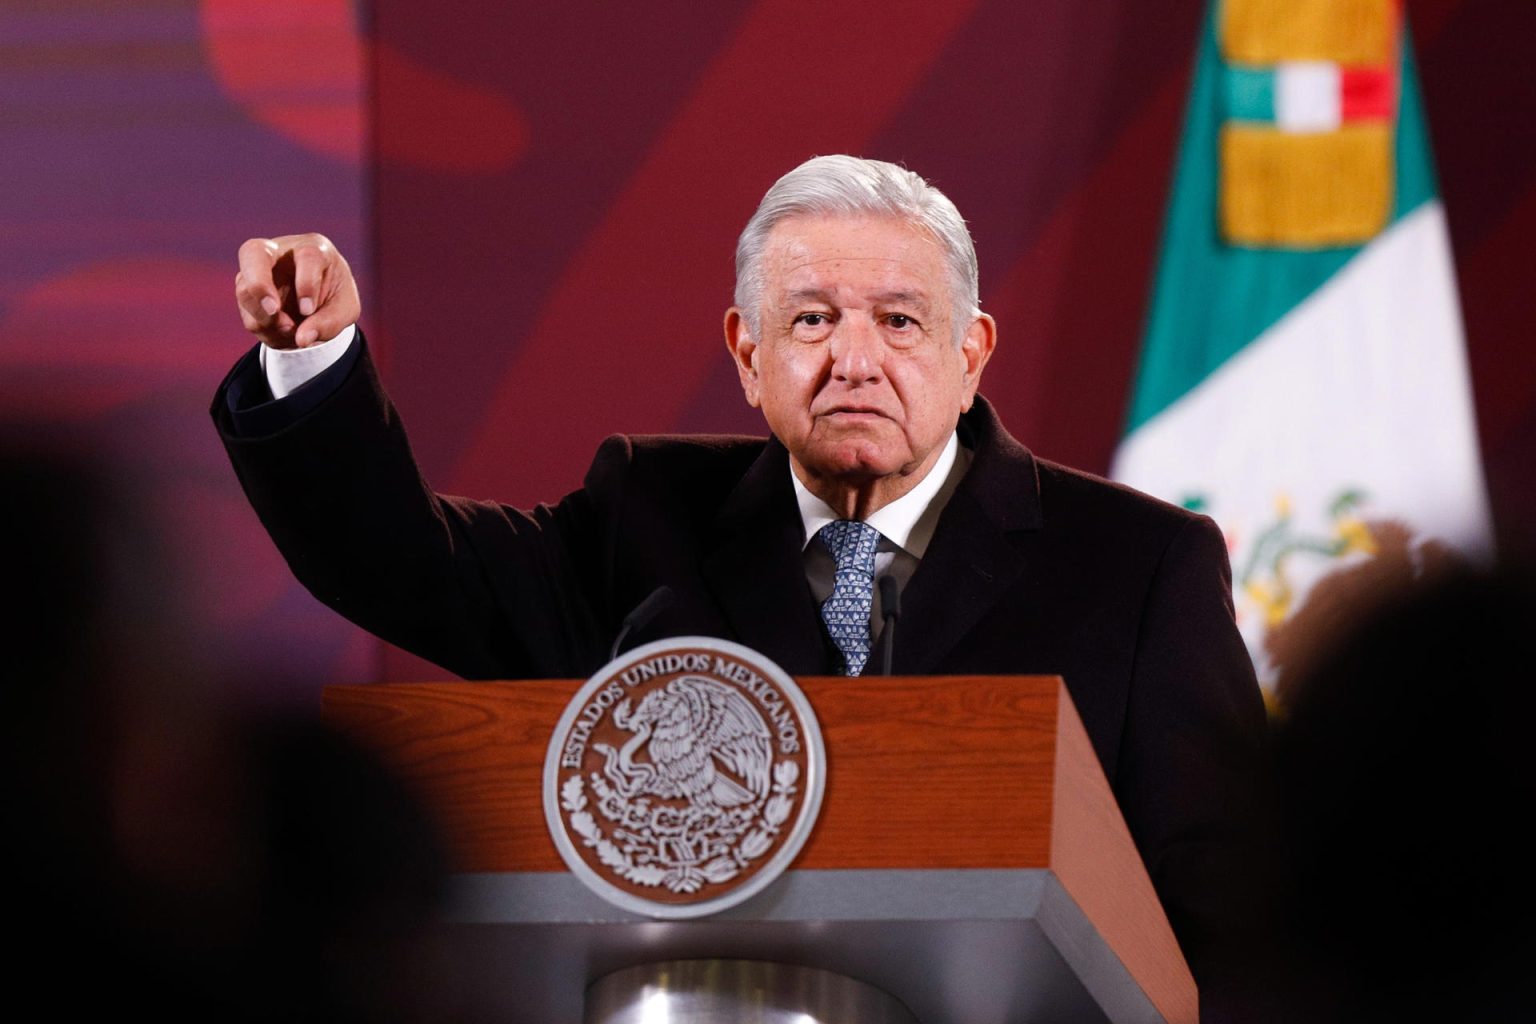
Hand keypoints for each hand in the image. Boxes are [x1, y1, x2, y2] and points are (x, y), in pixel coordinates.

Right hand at [235, 234, 359, 348]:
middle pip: (254, 252)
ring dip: (264, 317)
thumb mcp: (345, 310)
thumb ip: (329, 323)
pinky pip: (246, 312)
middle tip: (273, 310)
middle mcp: (280, 252)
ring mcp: (258, 270)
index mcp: (314, 249)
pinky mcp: (247, 290)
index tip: (308, 310)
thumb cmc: (335, 297)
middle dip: (259, 283)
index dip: (306, 284)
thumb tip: (302, 340)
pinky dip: (263, 328)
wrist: (319, 302)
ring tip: (289, 330)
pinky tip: (283, 332)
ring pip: (244, 288)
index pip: (307, 256)